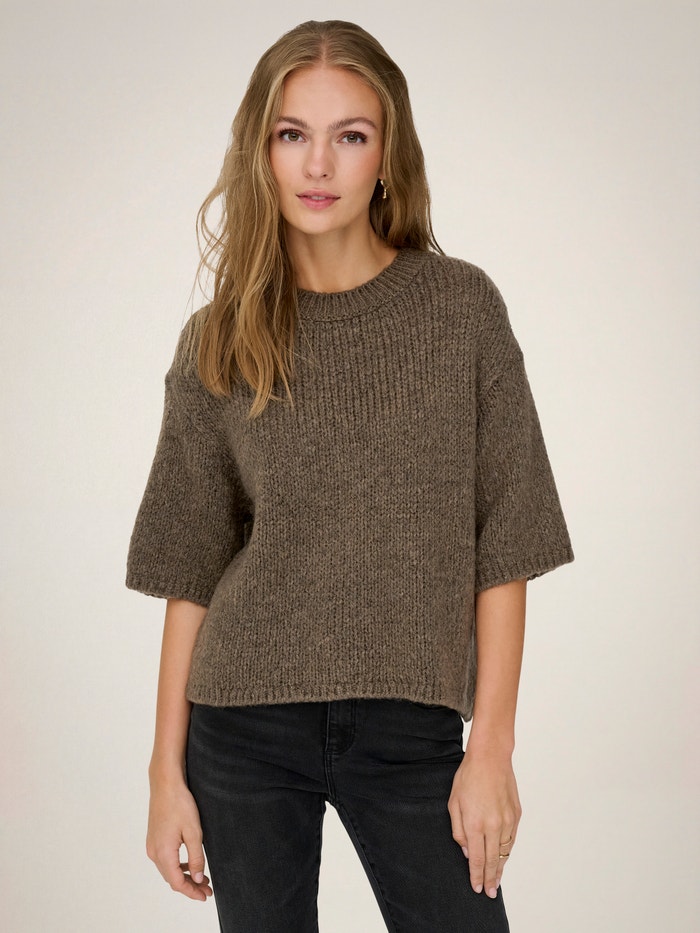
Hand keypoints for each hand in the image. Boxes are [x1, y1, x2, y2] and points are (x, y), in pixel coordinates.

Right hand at [146, 776, 212, 900]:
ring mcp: (152, 846)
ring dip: (184, 876)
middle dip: (190, 886)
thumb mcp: (194, 832)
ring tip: (202, 879)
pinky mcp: (154, 839)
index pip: (177, 883)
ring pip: (168, 870)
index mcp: (163, 854)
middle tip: (207, 890)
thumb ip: (196, 858)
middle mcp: (154, 853)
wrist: (165, 784)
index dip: (192, 892)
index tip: (205, 896)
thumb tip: (198, 879)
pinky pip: (165, 860)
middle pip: (172, 878)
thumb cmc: (180, 804)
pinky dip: (178, 866)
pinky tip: (189, 864)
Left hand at [447, 748, 521, 898]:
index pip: (477, 859)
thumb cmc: (468, 777)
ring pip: (505, 852)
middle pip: (493, 861)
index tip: (477, 888)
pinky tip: (503, 856)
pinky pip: (512, 839)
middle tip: (489, 893)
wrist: (490, 758)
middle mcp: (493, 826)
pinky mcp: (516, 814)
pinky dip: (507, 850)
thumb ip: (459, 830)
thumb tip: (468, 851)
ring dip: (501, 867)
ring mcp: (507, 821)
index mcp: (475, 824)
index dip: (477, 876)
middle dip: (491, 879)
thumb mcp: (454, 803)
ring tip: (496, 880)